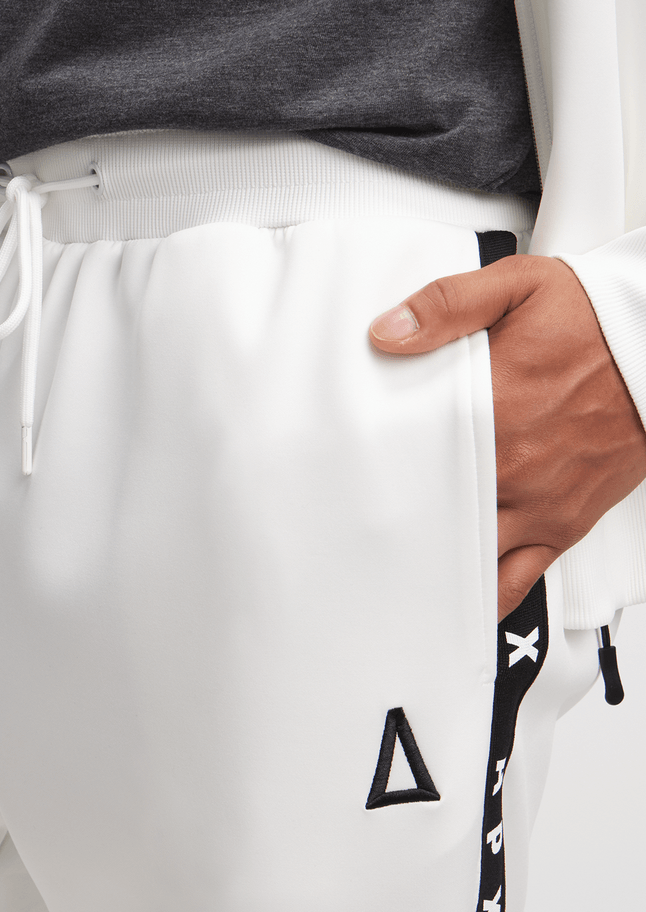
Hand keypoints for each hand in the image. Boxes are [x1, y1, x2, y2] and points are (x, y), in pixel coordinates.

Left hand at [368, 255, 645, 620]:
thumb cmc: (592, 321)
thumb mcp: (518, 288)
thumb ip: (447, 306)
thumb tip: (386, 331)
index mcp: (492, 411)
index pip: (414, 455)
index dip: (373, 470)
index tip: (339, 480)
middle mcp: (513, 468)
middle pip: (433, 512)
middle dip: (392, 524)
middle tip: (351, 535)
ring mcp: (538, 505)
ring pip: (469, 556)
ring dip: (431, 565)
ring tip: (390, 576)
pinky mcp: (561, 526)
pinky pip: (518, 578)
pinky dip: (485, 597)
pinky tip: (454, 603)